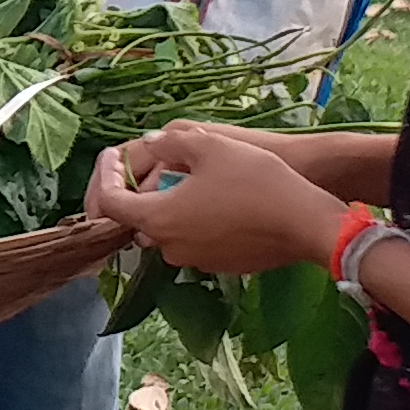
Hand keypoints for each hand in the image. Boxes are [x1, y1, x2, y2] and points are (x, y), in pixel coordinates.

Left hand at [83, 120, 345, 276]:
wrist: (304, 222)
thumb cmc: (254, 180)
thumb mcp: (208, 145)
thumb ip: (169, 143)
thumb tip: (150, 142)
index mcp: (158, 218)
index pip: (110, 204)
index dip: (105, 177)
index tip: (112, 157)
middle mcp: (170, 247)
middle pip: (139, 219)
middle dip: (138, 191)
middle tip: (150, 164)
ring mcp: (196, 261)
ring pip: (169, 230)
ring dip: (170, 205)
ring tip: (188, 178)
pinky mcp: (221, 266)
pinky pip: (196, 240)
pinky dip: (196, 220)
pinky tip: (219, 199)